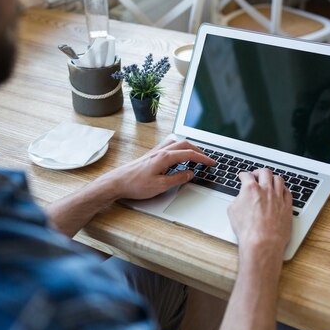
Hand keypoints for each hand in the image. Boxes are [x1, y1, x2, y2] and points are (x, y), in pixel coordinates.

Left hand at [101, 139, 215, 200]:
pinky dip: (178, 148)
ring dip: (188, 147)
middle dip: (198, 151)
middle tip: (207, 159)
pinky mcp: (150, 156)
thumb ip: (177, 179)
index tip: (212, 162)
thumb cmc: (135, 184)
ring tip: (195, 155)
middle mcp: (160, 151)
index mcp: (165, 157)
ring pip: (176, 143)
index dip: (203, 158)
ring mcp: (155, 152)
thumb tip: (190, 174)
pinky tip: (177, 154)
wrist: (117, 182)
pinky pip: (168, 146)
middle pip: (184, 145)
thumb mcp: (160, 186)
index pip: (189, 154)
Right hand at [227, 168, 292, 255]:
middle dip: (259, 172)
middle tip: (256, 175)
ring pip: (279, 179)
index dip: (243, 175)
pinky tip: (280, 192)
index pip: (246, 175)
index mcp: (251, 189)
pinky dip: (283, 190)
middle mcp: (266, 190)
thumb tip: (240, 198)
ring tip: (270, 181)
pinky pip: (288, 192)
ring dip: (273, 178)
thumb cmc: (247, 230)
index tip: (243, 176)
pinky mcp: (287, 206)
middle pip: (265, 172)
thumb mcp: (232, 211)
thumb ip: (237, 200)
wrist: (262, 242)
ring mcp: (278, 197)